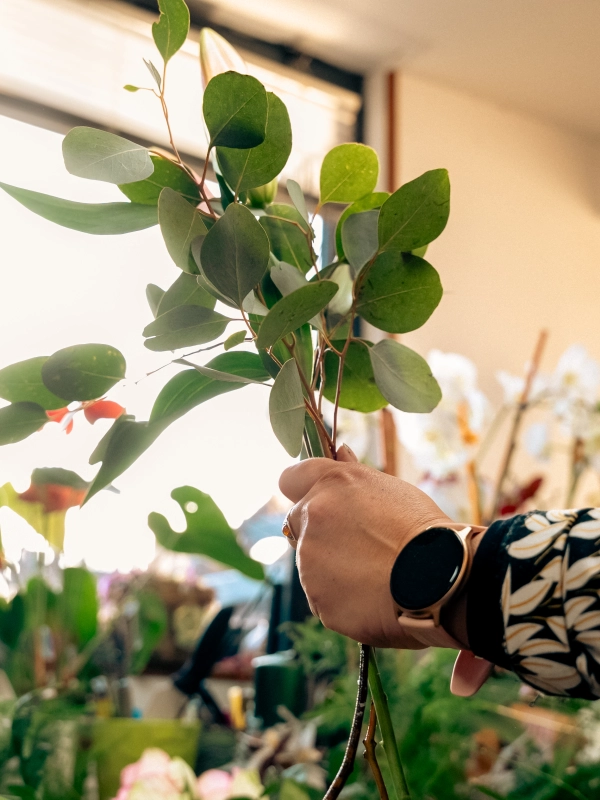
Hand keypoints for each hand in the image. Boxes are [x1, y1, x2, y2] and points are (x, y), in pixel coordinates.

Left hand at [279, 445, 455, 648]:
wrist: (442, 578)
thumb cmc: (423, 529)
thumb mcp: (390, 489)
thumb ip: (353, 473)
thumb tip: (339, 452)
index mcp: (329, 484)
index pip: (290, 478)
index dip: (302, 489)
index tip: (319, 501)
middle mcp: (312, 517)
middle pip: (298, 523)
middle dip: (319, 532)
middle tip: (360, 545)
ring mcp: (310, 560)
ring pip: (310, 563)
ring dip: (332, 568)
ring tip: (376, 574)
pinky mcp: (317, 598)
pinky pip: (323, 598)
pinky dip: (342, 599)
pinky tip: (373, 596)